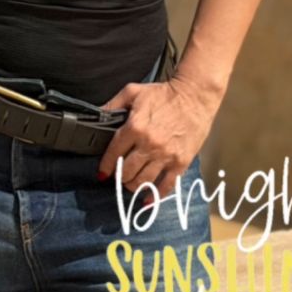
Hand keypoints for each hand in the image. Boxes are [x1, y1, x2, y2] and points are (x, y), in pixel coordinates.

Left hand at [97, 77, 219, 196]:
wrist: (195, 95)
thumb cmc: (164, 93)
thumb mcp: (133, 92)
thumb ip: (113, 105)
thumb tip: (97, 115)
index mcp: (135, 127)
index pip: (114, 153)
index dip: (106, 166)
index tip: (103, 173)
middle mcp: (149, 144)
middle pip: (127, 171)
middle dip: (119, 177)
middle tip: (119, 176)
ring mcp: (166, 155)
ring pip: (143, 181)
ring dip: (133, 186)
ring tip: (131, 184)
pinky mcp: (181, 162)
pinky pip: (166, 185)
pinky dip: (155, 196)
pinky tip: (148, 200)